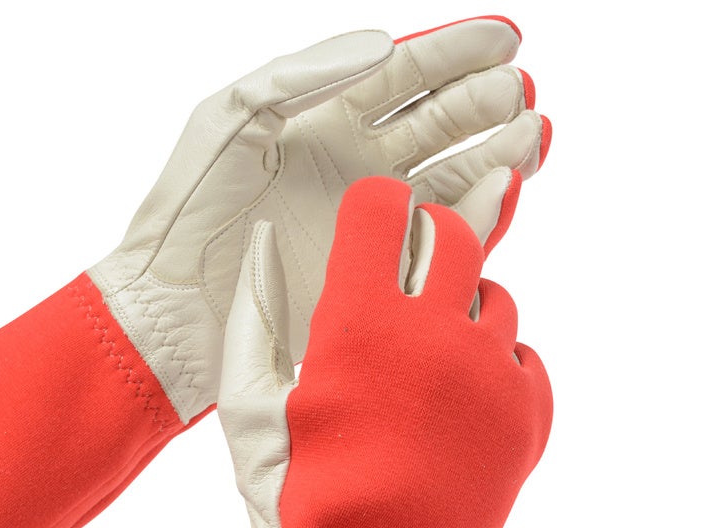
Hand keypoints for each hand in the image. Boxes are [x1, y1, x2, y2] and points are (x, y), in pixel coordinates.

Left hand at [90, 17, 548, 423]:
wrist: (176, 306)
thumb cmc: (191, 210)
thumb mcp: (232, 119)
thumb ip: (304, 73)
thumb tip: (383, 45)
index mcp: (322, 122)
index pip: (404, 77)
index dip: (455, 54)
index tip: (507, 38)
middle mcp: (353, 167)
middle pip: (439, 124)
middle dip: (486, 104)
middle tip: (521, 93)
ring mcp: (367, 221)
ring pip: (451, 178)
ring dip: (497, 155)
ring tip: (534, 135)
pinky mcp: (373, 271)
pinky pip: (438, 237)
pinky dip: (477, 215)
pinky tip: (507, 189)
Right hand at [219, 176, 552, 527]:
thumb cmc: (299, 492)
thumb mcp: (256, 402)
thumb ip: (254, 312)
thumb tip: (262, 242)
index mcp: (360, 322)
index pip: (381, 208)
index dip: (373, 208)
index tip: (373, 220)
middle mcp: (436, 333)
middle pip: (453, 236)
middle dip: (427, 242)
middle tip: (408, 277)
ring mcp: (492, 373)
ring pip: (494, 297)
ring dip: (461, 311)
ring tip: (431, 362)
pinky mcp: (529, 412)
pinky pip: (523, 355)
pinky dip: (495, 365)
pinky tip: (461, 402)